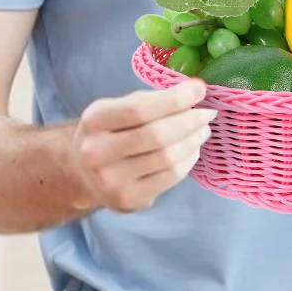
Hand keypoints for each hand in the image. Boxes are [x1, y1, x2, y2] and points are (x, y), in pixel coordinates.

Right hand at [68, 80, 214, 211]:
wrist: (83, 175)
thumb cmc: (108, 133)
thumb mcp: (116, 109)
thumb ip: (150, 101)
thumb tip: (194, 92)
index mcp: (94, 122)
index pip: (139, 109)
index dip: (175, 99)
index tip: (200, 89)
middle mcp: (98, 153)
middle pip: (157, 136)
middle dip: (190, 121)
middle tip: (207, 113)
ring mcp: (112, 182)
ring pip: (168, 158)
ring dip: (193, 141)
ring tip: (202, 130)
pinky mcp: (129, 201)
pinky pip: (170, 177)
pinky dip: (188, 160)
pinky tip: (192, 150)